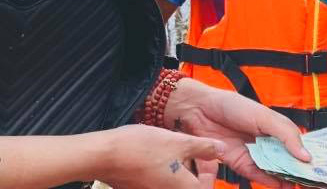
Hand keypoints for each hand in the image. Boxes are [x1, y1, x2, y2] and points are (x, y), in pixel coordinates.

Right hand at [94, 124, 224, 188]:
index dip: (210, 175)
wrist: (104, 155)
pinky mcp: (141, 188)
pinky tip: (158, 155)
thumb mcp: (178, 142)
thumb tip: (222, 149)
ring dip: (180, 171)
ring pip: (175, 184)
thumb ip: (203, 147)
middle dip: (195, 172)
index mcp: (183, 188)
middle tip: (194, 153)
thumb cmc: (141, 148)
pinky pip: (160, 183)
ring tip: (175, 151)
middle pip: (190, 186)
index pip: (206, 188)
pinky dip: (165, 171)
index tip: (209, 161)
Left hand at [164, 78, 309, 187]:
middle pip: (288, 159)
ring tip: (301, 185)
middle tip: (315, 180)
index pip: (297, 144)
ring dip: (288, 178)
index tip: (322, 165)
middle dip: (300, 170)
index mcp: (275, 127)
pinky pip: (259, 176)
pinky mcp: (241, 164)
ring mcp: (255, 154)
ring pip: (276, 170)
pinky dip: (271, 182)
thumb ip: (285, 135)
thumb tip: (305, 156)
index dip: (308, 154)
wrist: (199, 111)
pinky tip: (283, 186)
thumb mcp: (264, 116)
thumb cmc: (232, 106)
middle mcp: (267, 142)